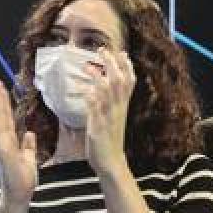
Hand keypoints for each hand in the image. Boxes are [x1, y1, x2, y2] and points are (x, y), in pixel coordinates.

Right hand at [0, 80, 36, 205]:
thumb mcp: (29, 159)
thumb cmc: (22, 180)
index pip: (6, 119)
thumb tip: (29, 133)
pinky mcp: (4, 153)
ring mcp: (1, 147)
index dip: (4, 105)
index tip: (2, 90)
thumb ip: (28, 146)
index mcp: (9, 143)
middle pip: (0, 117)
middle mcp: (3, 142)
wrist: (18, 197)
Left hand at [85, 48, 134, 177]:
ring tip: (87, 66)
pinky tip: (83, 88)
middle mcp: (118, 108)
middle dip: (112, 63)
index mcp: (123, 106)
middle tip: (102, 50)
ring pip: (108, 90)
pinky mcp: (98, 125)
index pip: (130, 82)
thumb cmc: (110, 139)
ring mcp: (108, 116)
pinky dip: (90, 96)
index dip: (127, 66)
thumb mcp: (114, 117)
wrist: (111, 161)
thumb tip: (101, 86)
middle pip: (119, 80)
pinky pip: (95, 107)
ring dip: (98, 75)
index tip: (122, 53)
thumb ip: (111, 102)